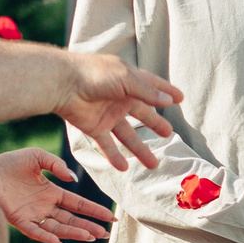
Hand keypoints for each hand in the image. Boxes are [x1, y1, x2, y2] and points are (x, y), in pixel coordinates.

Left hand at [0, 147, 114, 242]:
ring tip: (90, 236)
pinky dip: (46, 236)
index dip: (93, 210)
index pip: (77, 204)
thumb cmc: (8, 162)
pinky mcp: (17, 219)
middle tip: (106, 234)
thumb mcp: (37, 156)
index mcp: (50, 193)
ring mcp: (32, 215)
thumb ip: (57, 165)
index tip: (110, 216)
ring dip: (73, 232)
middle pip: (71, 219)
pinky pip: (34, 230)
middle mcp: (43, 207)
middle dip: (89, 226)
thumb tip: (73, 180)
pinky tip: (59, 240)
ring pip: (57, 227)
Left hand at [55, 51, 182, 171]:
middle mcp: (120, 98)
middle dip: (156, 124)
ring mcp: (108, 114)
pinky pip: (107, 146)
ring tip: (153, 164)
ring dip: (140, 150)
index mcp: (128, 80)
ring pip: (128, 136)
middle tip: (168, 134)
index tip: (180, 98)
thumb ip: (148, 92)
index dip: (166, 91)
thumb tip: (169, 101)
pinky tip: (124, 168)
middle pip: (143, 114)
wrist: (63, 84)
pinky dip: (115, 157)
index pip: (152, 86)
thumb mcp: (127, 78)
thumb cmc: (95, 74)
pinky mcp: (95, 128)